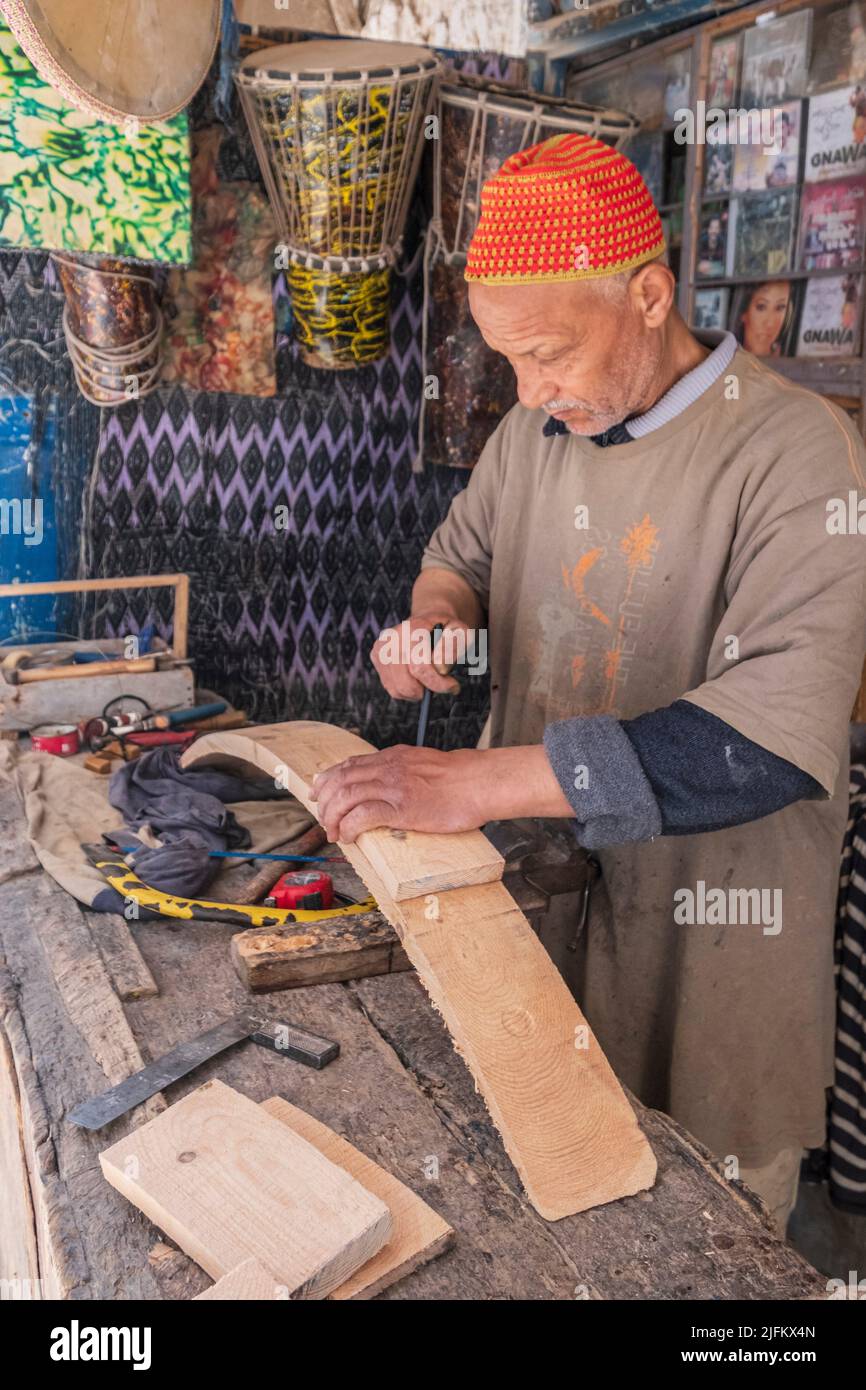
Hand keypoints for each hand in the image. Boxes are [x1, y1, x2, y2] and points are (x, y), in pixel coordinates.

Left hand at [310, 745, 489, 842]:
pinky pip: (363, 815)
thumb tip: (390, 784)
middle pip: (340, 780)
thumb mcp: (423, 764)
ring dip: (333, 817)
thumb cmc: (459, 779)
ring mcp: (393, 787)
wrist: (479, 782)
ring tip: (334, 832)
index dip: (328, 779)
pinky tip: (349, 836)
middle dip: (325, 801)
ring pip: (346, 796)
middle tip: (323, 819)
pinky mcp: (401, 808)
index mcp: (392, 757)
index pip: (349, 765)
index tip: (318, 792)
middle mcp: (388, 768)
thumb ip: (403, 770)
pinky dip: (349, 827)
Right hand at [371, 614, 473, 700]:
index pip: (419, 667)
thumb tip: (439, 667)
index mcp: (413, 629)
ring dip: (418, 691)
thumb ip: (454, 647)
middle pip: (406, 683)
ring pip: (398, 690)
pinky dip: (408, 690)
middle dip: (428, 689)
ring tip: (429, 678)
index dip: (438, 683)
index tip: (453, 687)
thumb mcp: (461, 633)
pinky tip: (417, 677)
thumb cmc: (447, 629)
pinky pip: (392, 688)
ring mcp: (381, 648)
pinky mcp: (376, 657)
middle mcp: (392, 638)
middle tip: (442, 683)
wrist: (429, 620)